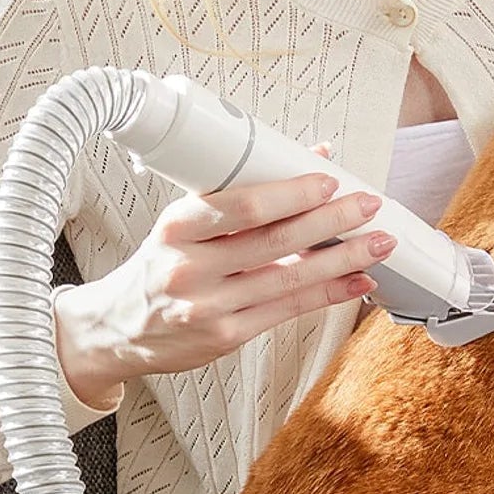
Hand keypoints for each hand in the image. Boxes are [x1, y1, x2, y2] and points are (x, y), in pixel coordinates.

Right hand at [70, 141, 396, 386]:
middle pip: (275, 240)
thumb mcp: (183, 223)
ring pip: (289, 277)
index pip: (242, 205)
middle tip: (368, 205)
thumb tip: (309, 157)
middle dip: (331, 220)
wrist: (116, 327)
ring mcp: (208, 306)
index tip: (328, 179)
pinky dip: (327, 294)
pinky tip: (356, 281)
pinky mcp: (225, 337)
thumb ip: (239, 196)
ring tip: (378, 243)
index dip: (291, 192)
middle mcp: (190, 268)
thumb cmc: (157, 267)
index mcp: (177, 228)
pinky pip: (287, 310)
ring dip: (343, 259)